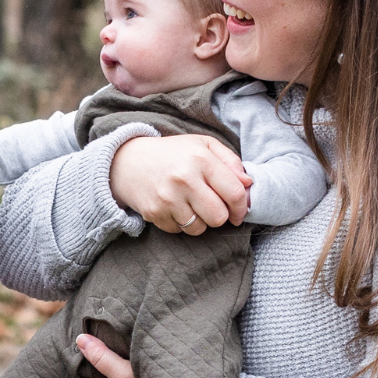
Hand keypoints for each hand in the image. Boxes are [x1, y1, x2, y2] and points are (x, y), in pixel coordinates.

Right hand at [108, 133, 252, 233]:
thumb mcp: (203, 145)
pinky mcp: (155, 213)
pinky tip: (175, 209)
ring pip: (200, 228)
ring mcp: (168, 198)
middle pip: (218, 217)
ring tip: (192, 206)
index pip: (234, 192)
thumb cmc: (173, 154)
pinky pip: (180, 231)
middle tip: (214, 209)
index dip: (242, 207)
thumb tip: (248, 183)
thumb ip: (230, 161)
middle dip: (221, 217)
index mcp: (201, 158)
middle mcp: (184, 178)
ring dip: (201, 222)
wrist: (128, 162)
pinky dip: (182, 224)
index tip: (240, 212)